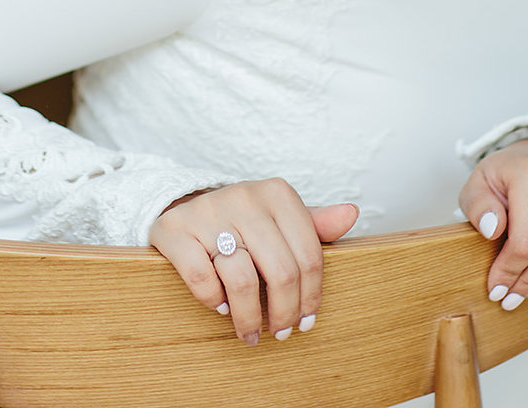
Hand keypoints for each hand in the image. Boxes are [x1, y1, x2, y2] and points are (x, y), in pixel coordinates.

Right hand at [149, 179, 358, 343]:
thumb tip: (352, 213)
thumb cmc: (244, 222)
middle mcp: (244, 196)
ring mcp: (207, 211)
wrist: (185, 205)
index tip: (307, 321)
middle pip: (280, 271)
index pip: (308, 255)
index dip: (311, 297)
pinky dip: (214, 301)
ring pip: (242, 280)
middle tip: (281, 333)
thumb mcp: (280, 218)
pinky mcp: (175, 229)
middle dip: (284, 313)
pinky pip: (201, 277)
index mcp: (277, 193)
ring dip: (249, 319)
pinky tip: (221, 308)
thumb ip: (315, 223)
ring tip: (251, 333)